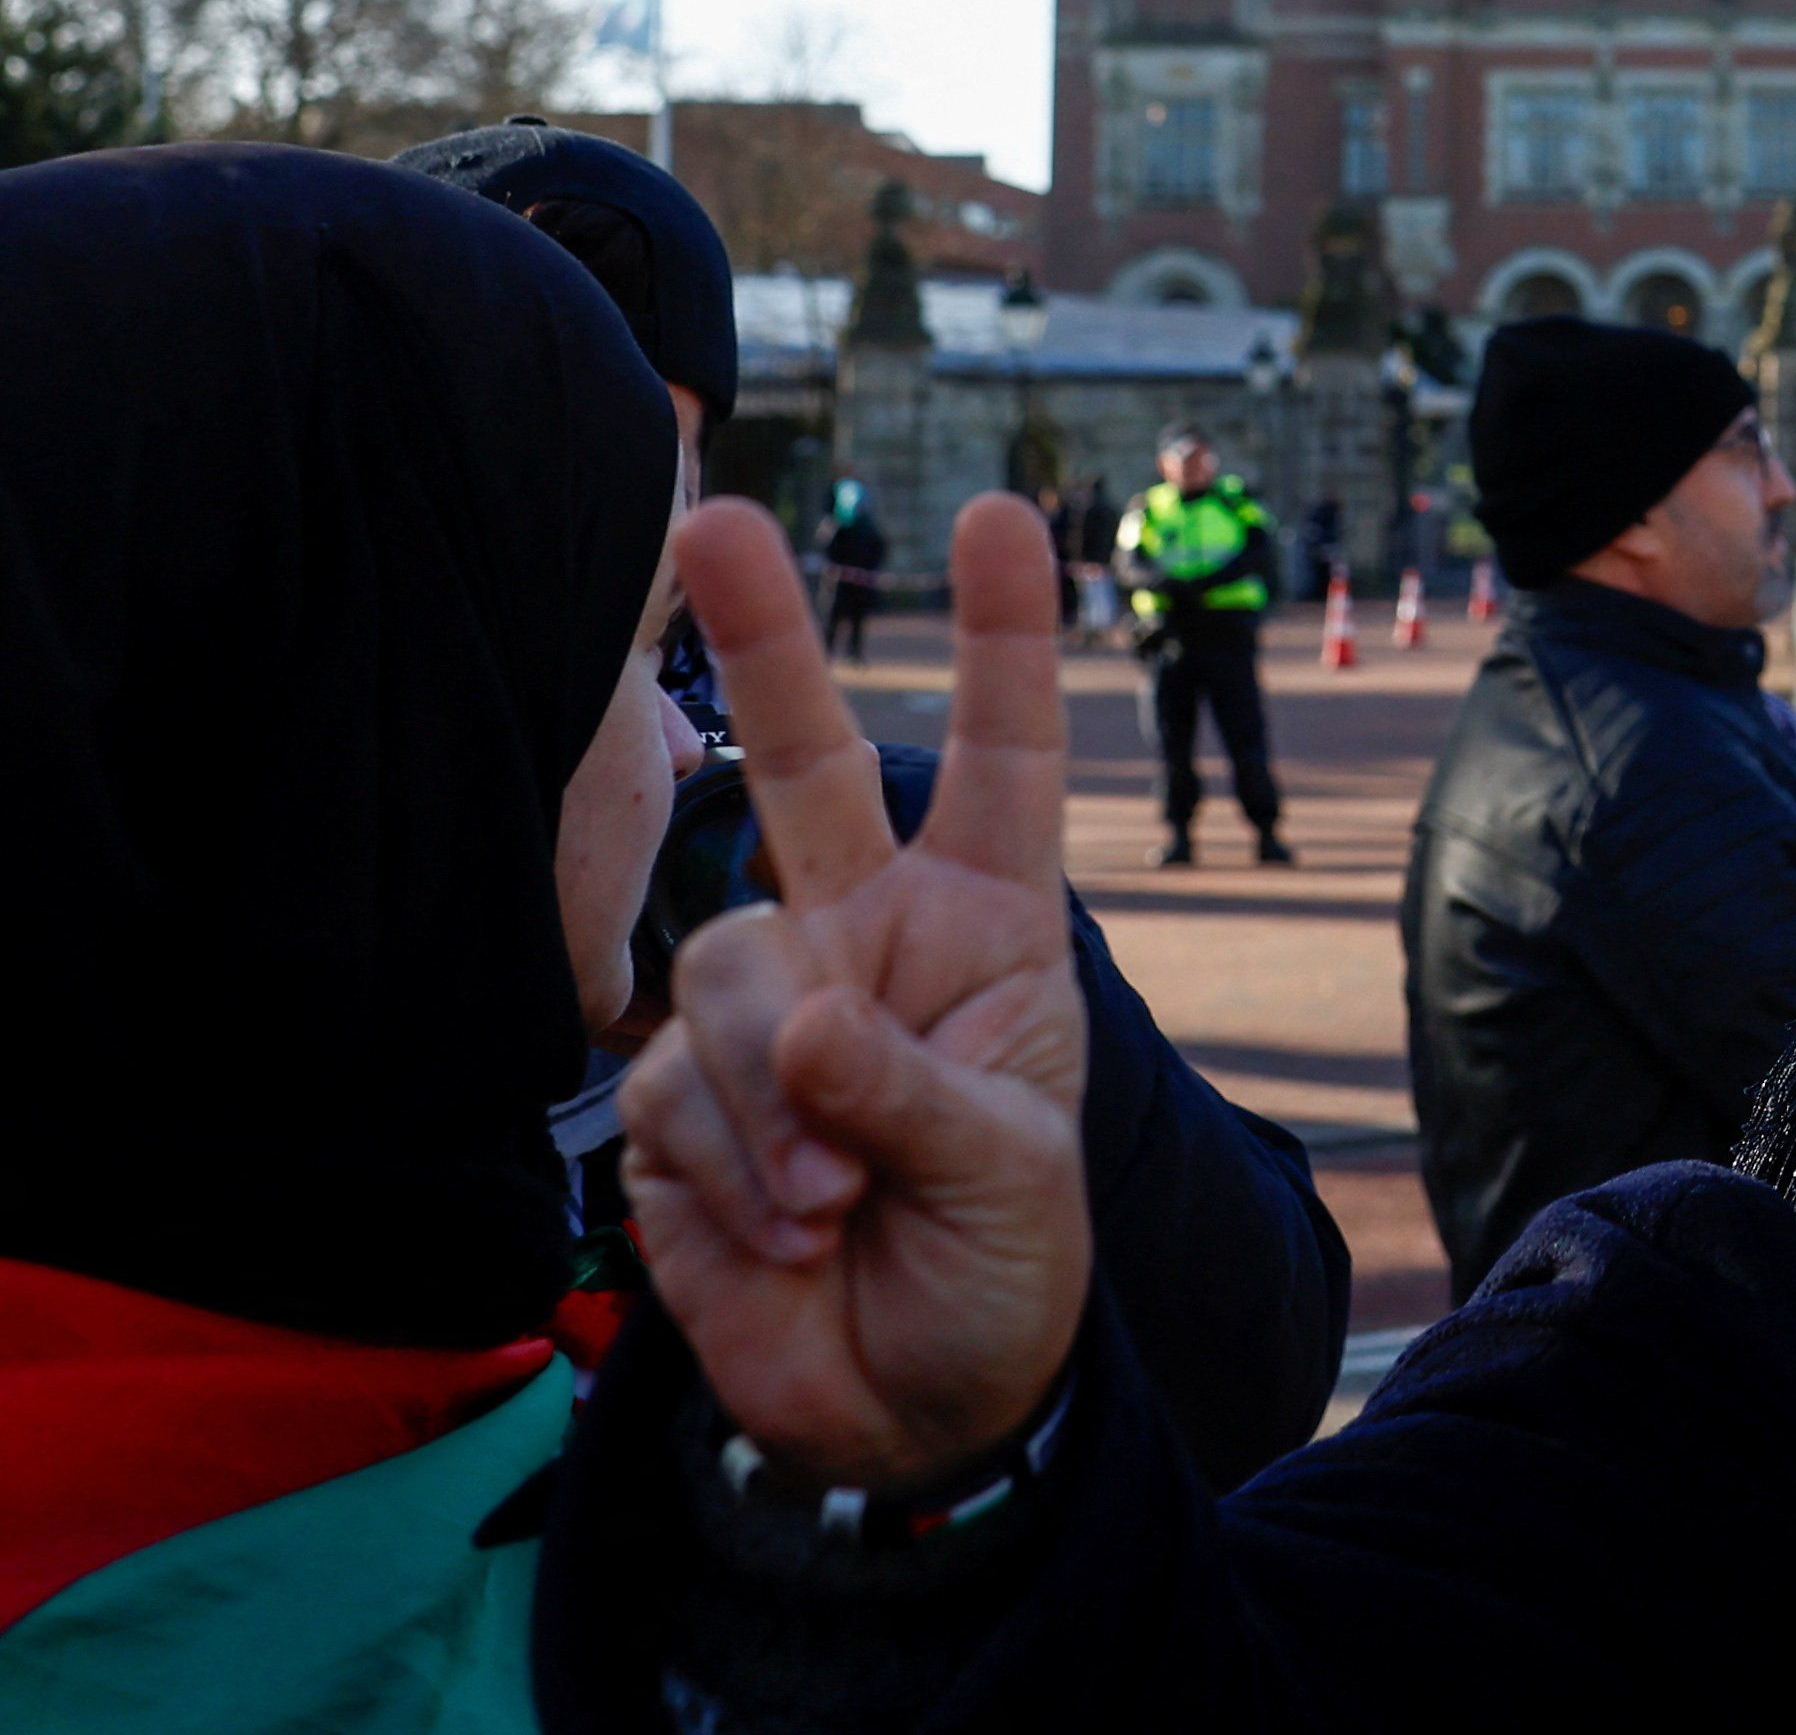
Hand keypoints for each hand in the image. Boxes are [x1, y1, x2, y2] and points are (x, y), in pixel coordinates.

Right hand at [624, 495, 1093, 1489]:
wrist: (912, 1406)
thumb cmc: (1001, 1267)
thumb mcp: (1009, 1179)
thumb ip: (910, 1097)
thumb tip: (799, 1025)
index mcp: (986, 929)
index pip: (1001, 763)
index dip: (1004, 641)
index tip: (998, 515)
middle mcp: (869, 940)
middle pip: (801, 771)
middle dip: (763, 641)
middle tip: (711, 518)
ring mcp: (763, 1011)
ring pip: (717, 970)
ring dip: (764, 1101)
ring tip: (832, 1203)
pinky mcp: (672, 1097)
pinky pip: (661, 1090)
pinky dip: (722, 1168)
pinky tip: (775, 1232)